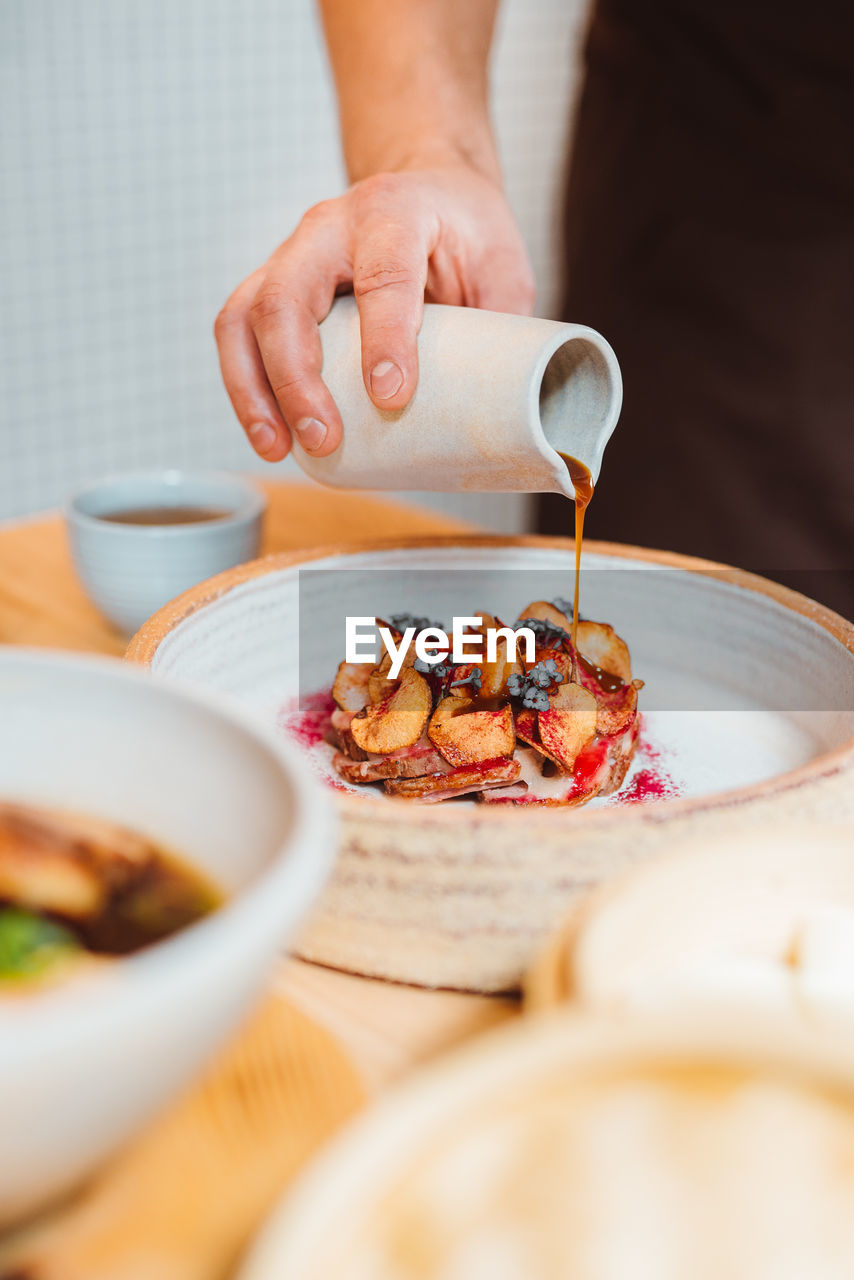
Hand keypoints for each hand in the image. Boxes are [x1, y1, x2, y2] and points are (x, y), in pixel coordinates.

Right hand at [214, 166, 535, 460]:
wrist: (430, 189)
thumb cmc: (466, 231)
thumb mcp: (504, 267)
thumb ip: (501, 328)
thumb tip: (499, 409)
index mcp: (395, 211)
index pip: (381, 275)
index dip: (384, 338)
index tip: (392, 397)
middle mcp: (329, 227)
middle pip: (287, 296)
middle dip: (297, 377)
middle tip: (323, 438)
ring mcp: (292, 254)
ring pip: (245, 317)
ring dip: (254, 389)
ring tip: (277, 447)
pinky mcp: (272, 285)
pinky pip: (238, 334)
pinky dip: (245, 387)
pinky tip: (268, 434)